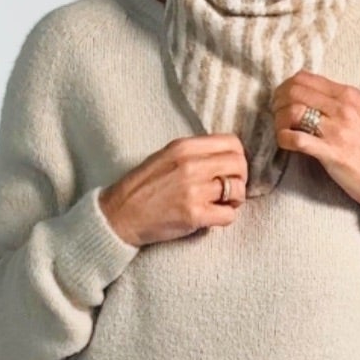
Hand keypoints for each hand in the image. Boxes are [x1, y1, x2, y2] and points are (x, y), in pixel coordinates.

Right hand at [98, 134, 247, 245]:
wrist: (119, 215)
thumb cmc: (142, 187)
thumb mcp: (165, 156)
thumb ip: (194, 153)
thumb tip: (226, 157)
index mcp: (184, 146)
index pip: (232, 142)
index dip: (237, 157)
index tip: (230, 169)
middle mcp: (190, 165)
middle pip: (239, 165)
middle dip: (240, 179)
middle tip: (229, 190)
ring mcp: (193, 190)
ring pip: (238, 190)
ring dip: (234, 200)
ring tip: (220, 204)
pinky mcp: (194, 215)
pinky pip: (228, 215)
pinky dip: (225, 218)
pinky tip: (212, 217)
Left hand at [271, 71, 359, 209]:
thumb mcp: (359, 115)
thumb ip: (336, 103)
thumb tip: (305, 98)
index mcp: (349, 94)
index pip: (305, 77)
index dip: (285, 86)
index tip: (281, 99)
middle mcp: (343, 107)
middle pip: (295, 91)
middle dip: (277, 102)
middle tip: (276, 114)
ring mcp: (337, 130)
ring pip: (293, 111)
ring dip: (279, 121)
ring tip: (281, 130)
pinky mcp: (331, 152)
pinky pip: (296, 138)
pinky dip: (283, 139)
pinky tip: (285, 143)